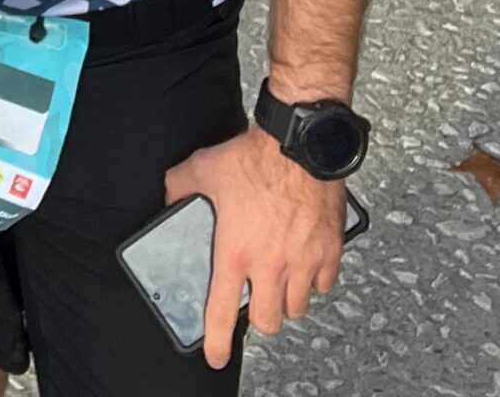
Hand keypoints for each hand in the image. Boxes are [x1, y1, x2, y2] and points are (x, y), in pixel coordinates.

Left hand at [164, 127, 347, 369]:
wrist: (299, 143)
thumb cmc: (255, 157)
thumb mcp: (202, 168)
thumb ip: (180, 187)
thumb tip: (170, 196)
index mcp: (234, 252)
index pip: (221, 311)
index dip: (216, 341)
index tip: (216, 355)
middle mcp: (270, 265)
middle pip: (267, 320)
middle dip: (259, 317)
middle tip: (255, 301)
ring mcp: (302, 261)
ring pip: (297, 308)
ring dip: (287, 300)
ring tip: (279, 283)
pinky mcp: (329, 251)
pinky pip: (324, 285)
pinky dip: (315, 281)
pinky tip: (306, 266)